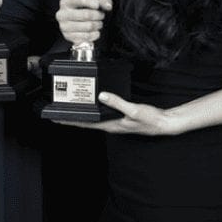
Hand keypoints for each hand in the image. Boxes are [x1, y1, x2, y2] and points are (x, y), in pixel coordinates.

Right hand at [56, 0, 111, 45]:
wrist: (77, 20)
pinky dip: (95, 34)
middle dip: (98, 15)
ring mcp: (64, 26)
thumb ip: (102, 0)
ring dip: (98, 25)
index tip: (98, 5)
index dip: (93, 2)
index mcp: (66, 1)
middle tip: (101, 15)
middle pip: (87, 14)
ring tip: (98, 23)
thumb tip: (108, 6)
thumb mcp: (94, 0)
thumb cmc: (84, 8)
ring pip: (88, 26)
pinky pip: (87, 37)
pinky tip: (95, 31)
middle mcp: (62, 14)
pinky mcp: (69, 37)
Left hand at [59, 91, 181, 135]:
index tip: (57, 119)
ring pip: (93, 118)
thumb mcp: (133, 110)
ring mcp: (115, 121)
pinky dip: (94, 110)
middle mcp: (111, 125)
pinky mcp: (120, 117)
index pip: (86, 124)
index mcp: (111, 125)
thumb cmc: (150, 119)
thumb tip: (102, 95)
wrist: (163, 123)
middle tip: (57, 113)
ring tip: (70, 108)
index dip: (71, 121)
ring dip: (82, 114)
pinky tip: (92, 104)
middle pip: (87, 122)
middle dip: (72, 118)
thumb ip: (117, 103)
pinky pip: (102, 114)